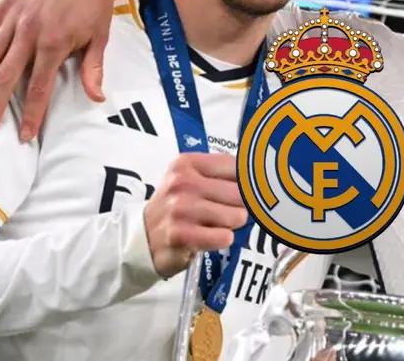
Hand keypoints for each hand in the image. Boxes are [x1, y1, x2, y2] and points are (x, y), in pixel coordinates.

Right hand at [0, 0, 163, 140]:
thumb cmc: (93, 2)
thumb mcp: (99, 36)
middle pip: (7, 76)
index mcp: (53, 44)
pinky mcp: (6, 2)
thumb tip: (96, 98)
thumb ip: (92, 69)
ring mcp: (14, 16)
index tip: (25, 136)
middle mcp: (29, 32)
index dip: (32, 114)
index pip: (39, 88)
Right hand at [143, 153, 248, 277]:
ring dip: (231, 225)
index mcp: (187, 163)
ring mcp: (181, 208)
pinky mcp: (181, 234)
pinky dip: (222, 240)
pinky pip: (224, 237)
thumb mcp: (190, 179)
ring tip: (214, 225)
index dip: (250, 182)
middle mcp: (183, 182)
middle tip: (226, 212)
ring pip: (236, 216)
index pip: (237, 166)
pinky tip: (208, 238)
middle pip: (241, 193)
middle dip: (241, 206)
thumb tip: (262, 176)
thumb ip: (222, 174)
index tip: (253, 190)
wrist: (142, 238)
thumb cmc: (175, 207)